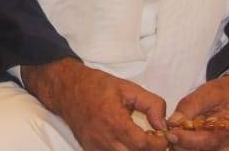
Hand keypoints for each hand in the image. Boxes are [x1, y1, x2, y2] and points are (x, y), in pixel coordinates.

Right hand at [23, 58, 168, 150]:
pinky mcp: (90, 150)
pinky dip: (123, 150)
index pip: (143, 144)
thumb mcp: (128, 87)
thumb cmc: (96, 85)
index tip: (163, 136)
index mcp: (114, 120)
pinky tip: (126, 142)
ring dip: (136, 150)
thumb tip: (162, 125)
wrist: (65, 88)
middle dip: (150, 149)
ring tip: (140, 140)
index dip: (159, 143)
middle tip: (154, 138)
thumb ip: (152, 104)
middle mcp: (104, 138)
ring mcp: (95, 146)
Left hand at [164, 64, 228, 149]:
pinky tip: (188, 138)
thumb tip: (172, 122)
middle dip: (183, 145)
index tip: (170, 132)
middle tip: (172, 132)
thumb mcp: (208, 91)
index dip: (186, 139)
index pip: (207, 141)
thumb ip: (190, 106)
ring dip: (187, 147)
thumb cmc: (227, 93)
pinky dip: (193, 148)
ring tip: (180, 134)